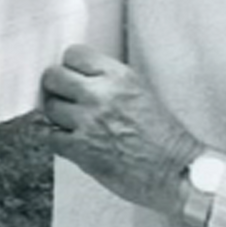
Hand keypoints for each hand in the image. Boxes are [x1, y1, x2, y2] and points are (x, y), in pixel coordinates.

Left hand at [41, 45, 204, 216]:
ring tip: (69, 121)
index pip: (74, 54)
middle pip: (53, 77)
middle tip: (62, 95)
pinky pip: (48, 136)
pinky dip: (53, 137)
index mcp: (119, 77)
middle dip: (55, 86)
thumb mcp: (141, 92)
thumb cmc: (164, 137)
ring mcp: (88, 122)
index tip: (71, 74)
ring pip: (48, 107)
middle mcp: (101, 95)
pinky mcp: (80, 149)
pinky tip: (64, 138)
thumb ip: (109, 81)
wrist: (177, 171)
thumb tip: (78, 77)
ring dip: (55, 114)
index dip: (70, 65)